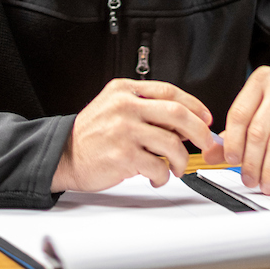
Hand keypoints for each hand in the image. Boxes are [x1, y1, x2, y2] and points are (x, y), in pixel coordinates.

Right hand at [51, 79, 217, 191]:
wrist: (63, 155)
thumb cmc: (91, 134)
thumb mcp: (114, 107)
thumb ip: (144, 108)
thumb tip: (184, 122)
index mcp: (124, 91)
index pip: (169, 91)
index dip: (194, 105)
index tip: (205, 118)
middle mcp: (125, 107)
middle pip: (177, 114)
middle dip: (200, 131)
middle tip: (206, 143)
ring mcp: (124, 131)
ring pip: (172, 144)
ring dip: (181, 160)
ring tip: (177, 167)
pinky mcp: (123, 156)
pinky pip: (158, 167)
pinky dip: (164, 176)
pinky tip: (158, 177)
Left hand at [203, 66, 269, 194]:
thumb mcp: (263, 113)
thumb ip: (237, 133)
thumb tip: (210, 155)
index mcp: (261, 80)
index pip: (239, 114)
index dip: (232, 141)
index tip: (231, 161)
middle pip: (257, 131)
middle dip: (251, 162)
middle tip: (249, 181)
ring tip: (267, 185)